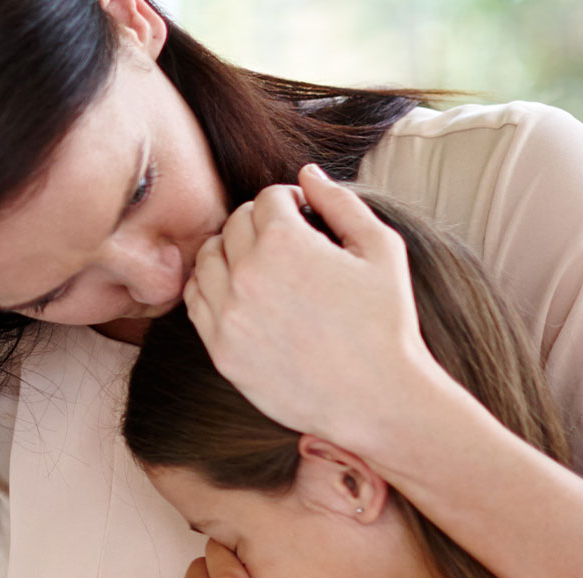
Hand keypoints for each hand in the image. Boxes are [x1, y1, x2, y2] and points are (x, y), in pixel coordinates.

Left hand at [183, 165, 441, 454]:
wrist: (376, 399)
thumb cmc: (386, 322)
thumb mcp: (380, 249)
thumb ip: (341, 202)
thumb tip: (308, 173)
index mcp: (285, 242)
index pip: (266, 198)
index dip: (289, 202)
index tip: (304, 217)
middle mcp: (247, 273)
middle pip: (234, 224)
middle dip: (259, 223)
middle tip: (285, 242)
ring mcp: (227, 313)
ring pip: (208, 258)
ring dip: (231, 251)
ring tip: (260, 265)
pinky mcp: (219, 348)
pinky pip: (196, 300)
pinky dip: (212, 287)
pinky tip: (240, 293)